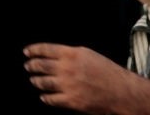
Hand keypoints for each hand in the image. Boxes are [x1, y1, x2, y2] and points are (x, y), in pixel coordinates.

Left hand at [23, 43, 149, 114]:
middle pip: (40, 65)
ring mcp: (67, 85)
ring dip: (36, 81)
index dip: (33, 50)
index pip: (45, 49)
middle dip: (31, 65)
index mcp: (72, 54)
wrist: (123, 92)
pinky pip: (51, 99)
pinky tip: (44, 96)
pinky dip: (45, 97)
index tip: (26, 52)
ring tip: (33, 79)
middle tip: (27, 66)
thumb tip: (54, 54)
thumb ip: (71, 54)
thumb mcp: (89, 55)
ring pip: (42, 82)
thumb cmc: (109, 72)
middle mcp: (67, 68)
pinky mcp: (71, 101)